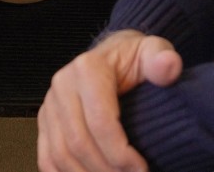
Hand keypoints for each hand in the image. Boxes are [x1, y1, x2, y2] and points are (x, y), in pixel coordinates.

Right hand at [39, 29, 182, 171]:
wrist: (113, 56)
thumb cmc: (133, 59)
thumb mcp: (152, 52)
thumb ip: (161, 59)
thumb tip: (168, 66)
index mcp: (87, 68)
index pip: (100, 121)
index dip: (120, 153)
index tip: (141, 168)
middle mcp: (62, 86)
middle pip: (78, 142)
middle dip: (107, 169)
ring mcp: (50, 105)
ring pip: (60, 155)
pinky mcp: (45, 122)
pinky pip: (46, 157)